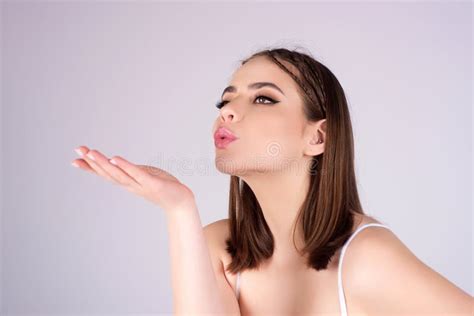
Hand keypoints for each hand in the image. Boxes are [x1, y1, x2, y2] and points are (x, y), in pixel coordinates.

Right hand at [71, 146, 194, 211]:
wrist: (180, 202)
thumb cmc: (162, 187)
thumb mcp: (143, 176)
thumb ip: (130, 171)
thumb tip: (117, 162)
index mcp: (127, 183)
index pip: (105, 174)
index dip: (90, 168)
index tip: (74, 160)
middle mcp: (131, 185)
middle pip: (108, 173)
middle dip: (93, 162)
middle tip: (79, 150)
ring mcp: (141, 185)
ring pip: (119, 174)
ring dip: (104, 163)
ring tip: (92, 152)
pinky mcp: (153, 184)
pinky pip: (137, 174)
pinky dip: (125, 167)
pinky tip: (115, 159)